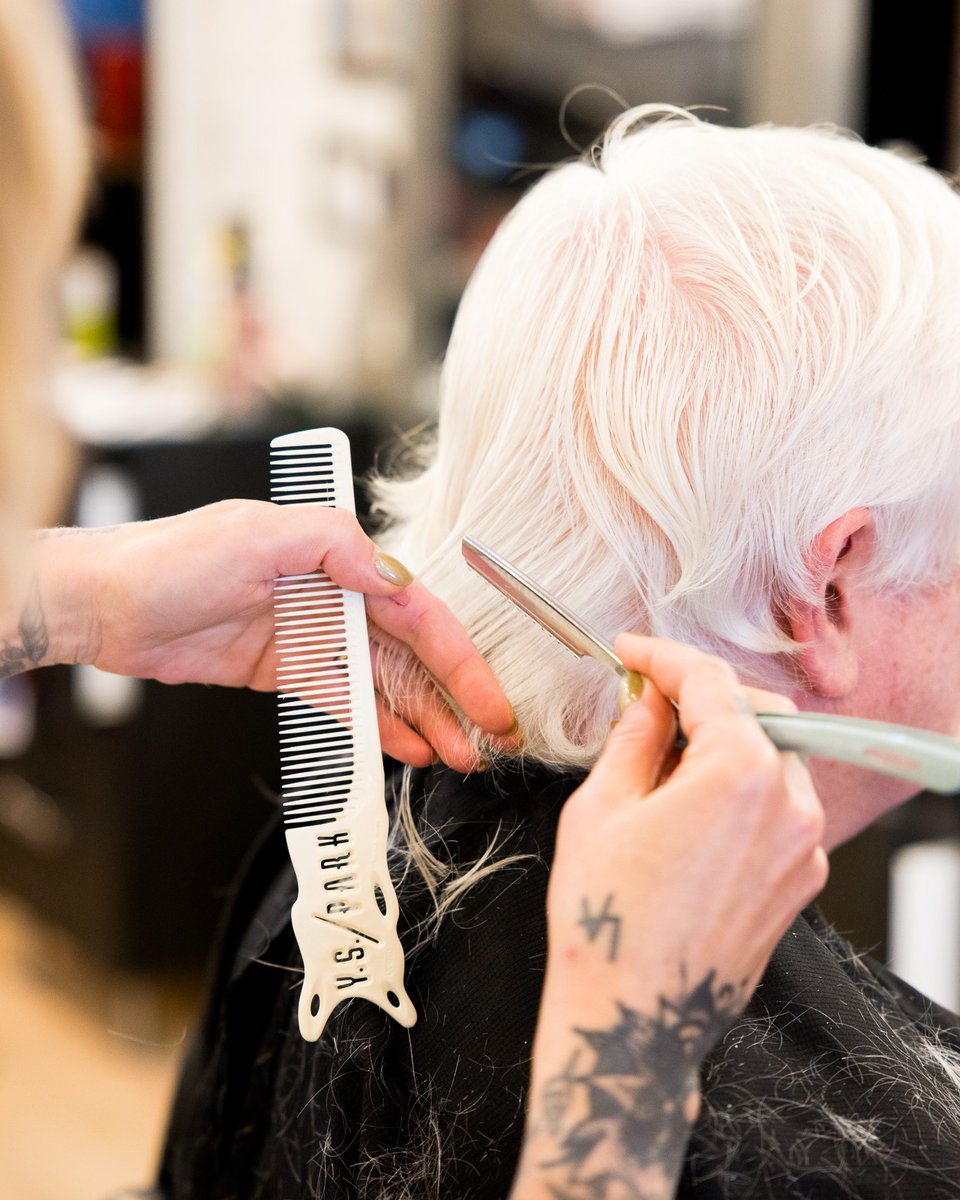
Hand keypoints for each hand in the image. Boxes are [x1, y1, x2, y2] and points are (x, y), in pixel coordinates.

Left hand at [32, 500, 514, 769]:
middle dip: (452, 699)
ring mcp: (312, 637)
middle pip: (411, 655)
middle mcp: (333, 595)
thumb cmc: (170, 559)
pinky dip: (376, 725)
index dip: (459, 660)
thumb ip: (334, 546)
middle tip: (484, 743)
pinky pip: (344, 703)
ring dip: (423, 720)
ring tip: (456, 756)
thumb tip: (396, 575)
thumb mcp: (256, 535)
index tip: (488, 701)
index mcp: (336, 557)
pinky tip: (407, 747)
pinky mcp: (287, 671)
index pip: (417, 612)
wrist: (104, 605)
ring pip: (384, 684)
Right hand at [511, 636, 826, 1199]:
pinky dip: (742, 786)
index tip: (632, 654)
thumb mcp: (601, 806)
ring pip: (772, 755)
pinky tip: (691, 805)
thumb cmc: (608, 919)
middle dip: (700, 694)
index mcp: (738, 772)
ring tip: (662, 759)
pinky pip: (779, 804)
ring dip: (723, 740)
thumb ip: (634, 737)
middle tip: (644, 700)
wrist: (634, 1015)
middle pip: (754, 710)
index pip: (708, 680)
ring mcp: (802, 844)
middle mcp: (788, 803)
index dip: (662, 655)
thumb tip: (647, 702)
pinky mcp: (800, 877)